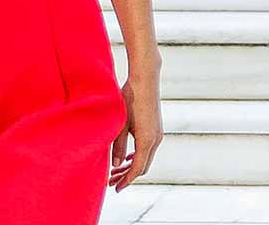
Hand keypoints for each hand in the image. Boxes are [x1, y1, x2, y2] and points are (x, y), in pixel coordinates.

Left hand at [109, 73, 162, 191]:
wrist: (145, 80)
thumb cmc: (130, 98)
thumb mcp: (120, 123)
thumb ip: (118, 145)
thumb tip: (116, 164)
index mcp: (147, 140)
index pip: (137, 169)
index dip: (126, 180)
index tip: (115, 188)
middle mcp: (155, 140)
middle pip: (142, 167)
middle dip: (127, 176)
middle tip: (111, 182)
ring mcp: (158, 134)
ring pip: (146, 158)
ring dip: (132, 166)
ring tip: (116, 172)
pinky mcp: (156, 129)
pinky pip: (148, 150)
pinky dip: (137, 157)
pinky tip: (128, 158)